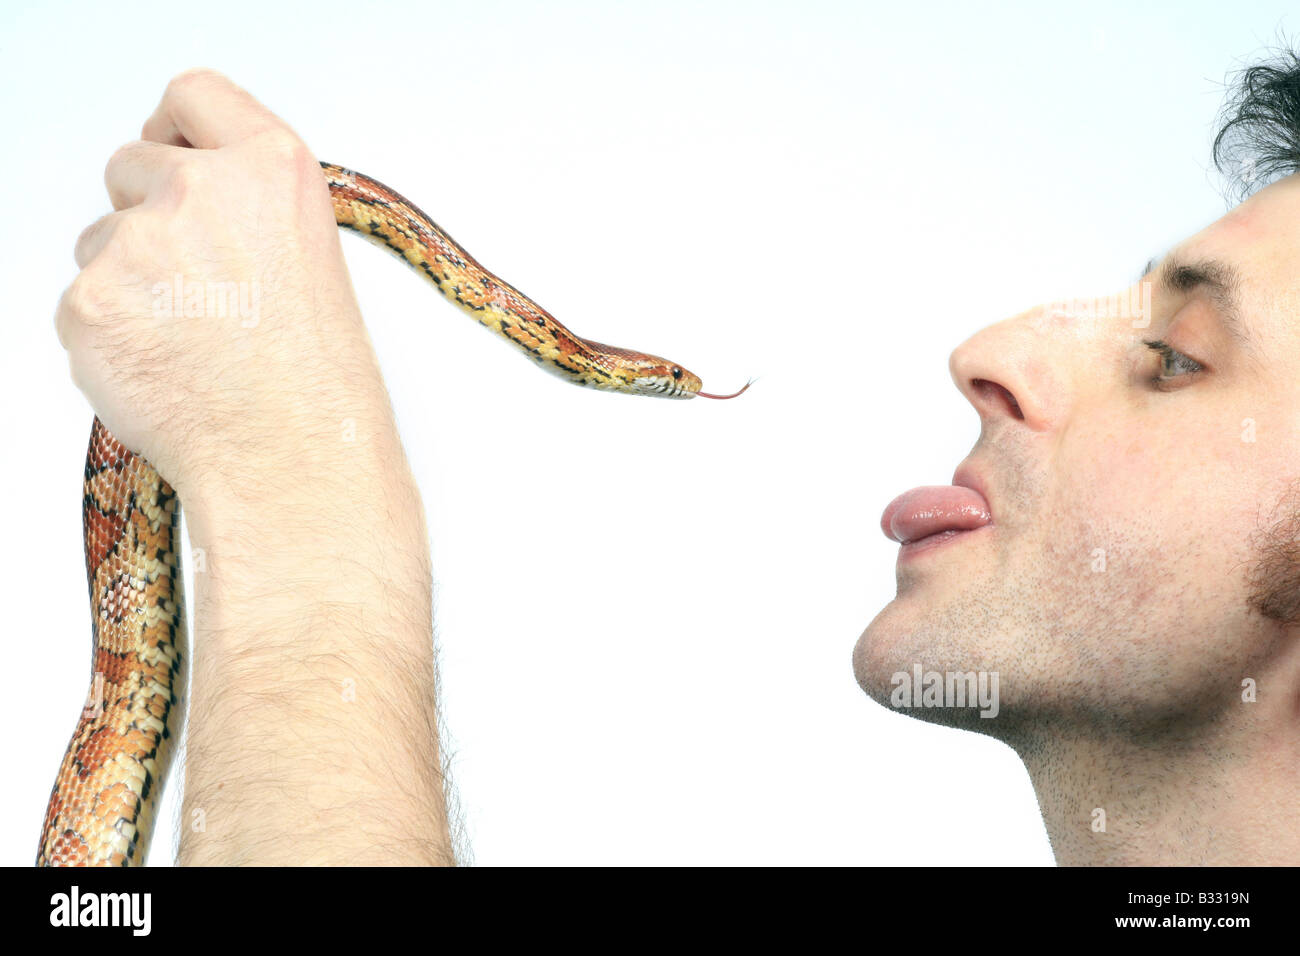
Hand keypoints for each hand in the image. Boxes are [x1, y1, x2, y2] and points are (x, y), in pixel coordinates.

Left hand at [55, 68, 395, 520]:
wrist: (291, 459)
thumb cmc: (315, 381)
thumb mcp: (312, 261)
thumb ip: (247, 208)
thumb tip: (184, 204)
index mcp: (273, 170)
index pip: (194, 96)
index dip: (178, 128)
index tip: (176, 152)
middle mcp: (202, 191)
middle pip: (132, 166)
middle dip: (150, 214)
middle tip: (196, 284)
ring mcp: (137, 245)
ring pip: (101, 241)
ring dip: (130, 281)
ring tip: (193, 341)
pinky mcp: (89, 302)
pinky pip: (82, 303)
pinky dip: (112, 334)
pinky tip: (166, 367)